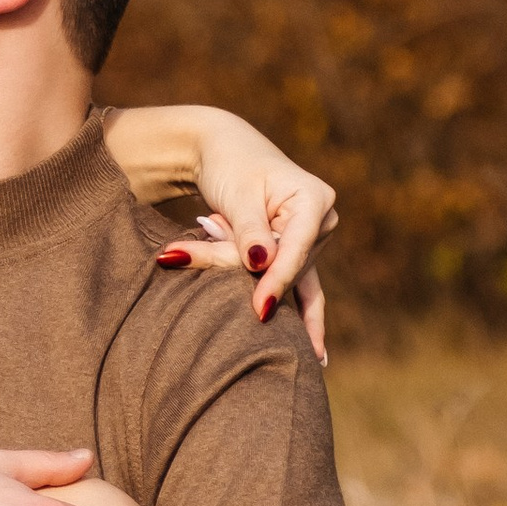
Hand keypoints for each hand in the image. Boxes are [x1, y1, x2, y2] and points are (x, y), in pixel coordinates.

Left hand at [103, 104, 336, 353]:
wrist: (222, 147)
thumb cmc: (229, 163)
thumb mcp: (237, 194)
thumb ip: (249, 231)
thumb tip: (262, 265)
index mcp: (315, 200)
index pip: (295, 251)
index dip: (275, 282)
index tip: (258, 311)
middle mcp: (321, 221)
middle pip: (285, 268)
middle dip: (245, 276)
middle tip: (185, 254)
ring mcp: (312, 239)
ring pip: (281, 278)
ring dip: (244, 279)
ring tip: (213, 257)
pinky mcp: (297, 252)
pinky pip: (298, 288)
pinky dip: (294, 314)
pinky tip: (317, 358)